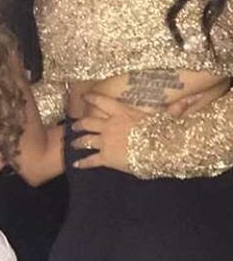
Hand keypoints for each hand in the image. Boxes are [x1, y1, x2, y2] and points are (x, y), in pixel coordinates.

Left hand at [73, 91, 201, 171]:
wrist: (159, 151)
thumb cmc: (163, 134)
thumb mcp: (166, 118)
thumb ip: (173, 109)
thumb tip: (187, 100)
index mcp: (122, 114)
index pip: (103, 102)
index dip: (92, 98)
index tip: (83, 96)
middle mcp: (110, 126)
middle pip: (88, 122)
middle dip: (79, 124)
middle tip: (74, 125)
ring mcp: (106, 142)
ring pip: (85, 140)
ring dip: (77, 142)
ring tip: (73, 143)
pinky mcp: (106, 157)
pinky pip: (90, 160)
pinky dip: (82, 163)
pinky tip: (76, 164)